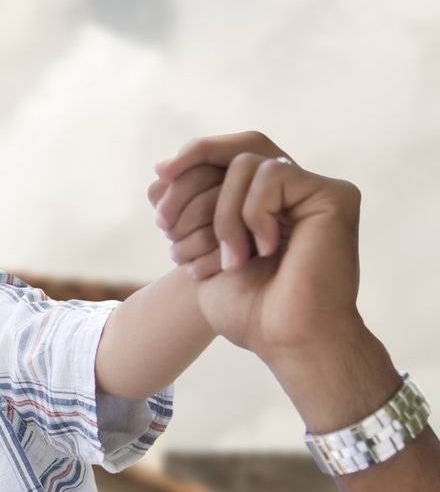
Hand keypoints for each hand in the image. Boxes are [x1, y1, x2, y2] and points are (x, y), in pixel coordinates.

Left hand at [148, 131, 364, 365]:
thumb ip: (189, 213)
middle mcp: (294, 193)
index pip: (228, 158)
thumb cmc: (251, 314)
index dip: (193, 158)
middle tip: (166, 225)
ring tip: (232, 260)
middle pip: (237, 150)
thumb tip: (160, 172)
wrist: (287, 341)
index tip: (158, 181)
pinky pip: (272, 175)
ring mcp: (315, 192)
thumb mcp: (203, 257)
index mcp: (267, 206)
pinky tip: (263, 250)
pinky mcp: (334, 195)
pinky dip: (252, 213)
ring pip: (248, 164)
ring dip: (222, 215)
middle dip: (192, 181)